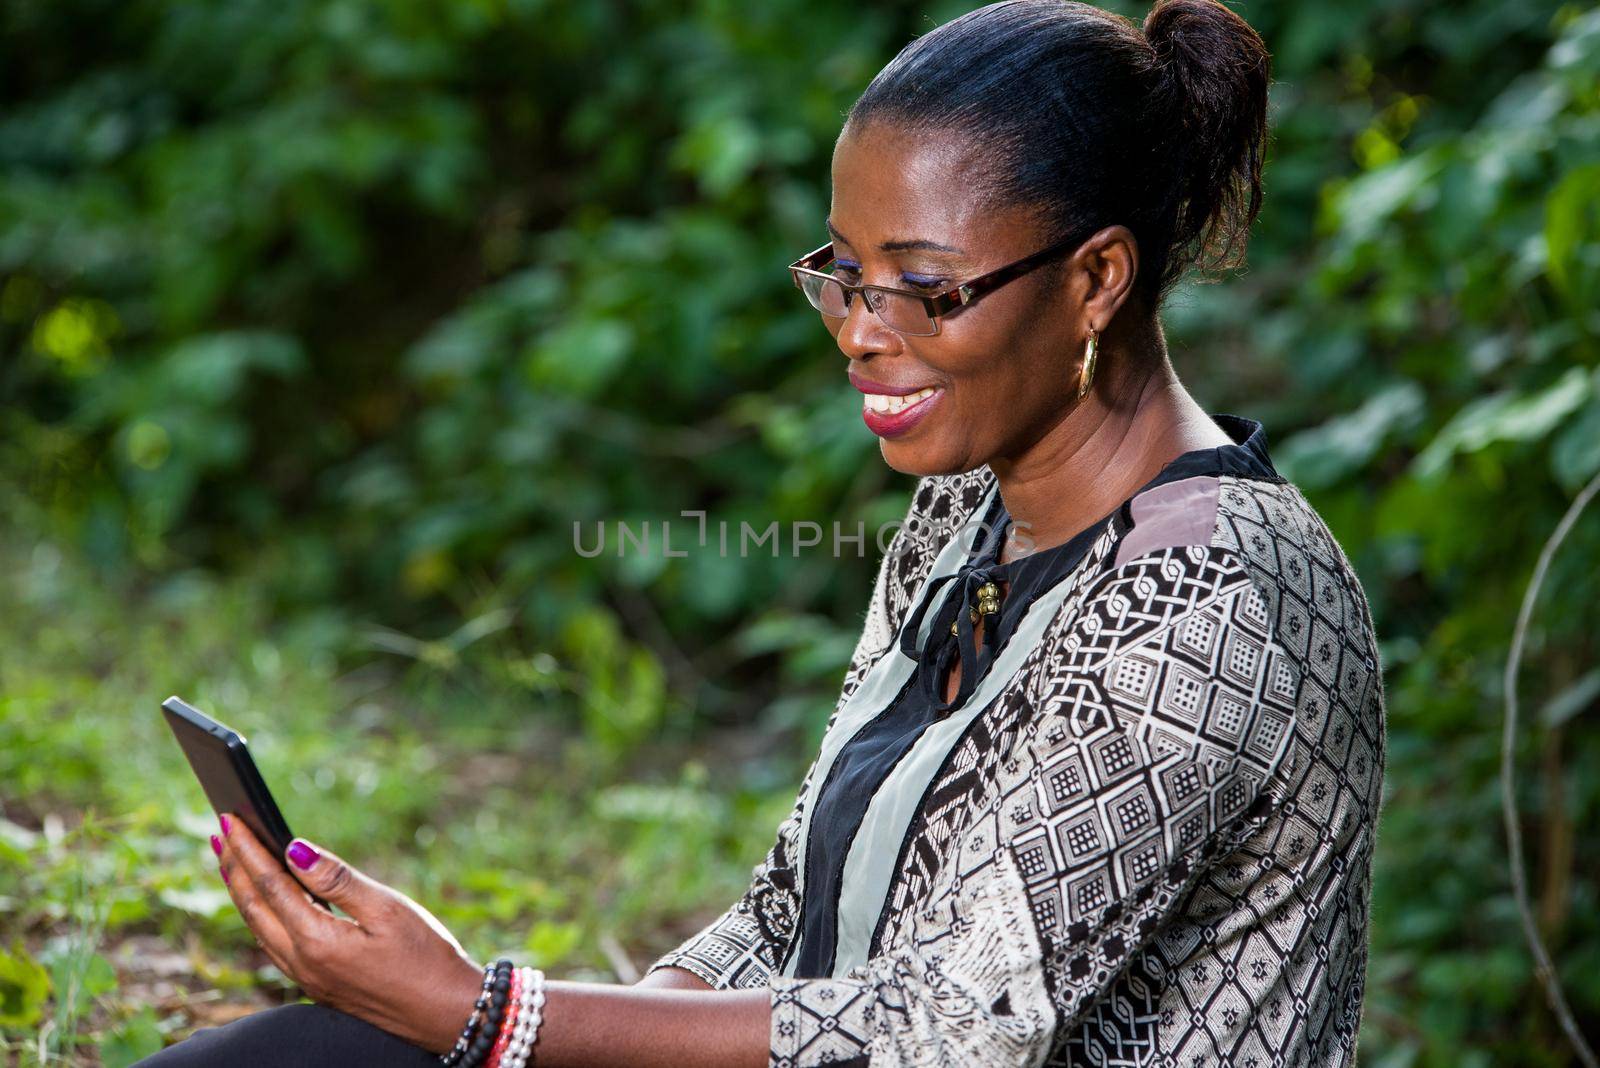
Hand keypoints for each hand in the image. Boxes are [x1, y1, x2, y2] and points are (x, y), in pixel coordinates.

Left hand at [211, 814, 483, 1053]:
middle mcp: (303, 963)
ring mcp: (308, 978)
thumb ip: (337, 880)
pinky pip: (275, 944)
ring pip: (260, 928)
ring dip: (243, 892)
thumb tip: (294, 850)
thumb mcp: (388, 909)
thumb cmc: (426, 957)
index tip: (230, 818)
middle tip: (221, 833)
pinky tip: (267, 904)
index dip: (249, 850)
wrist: (446, 1011)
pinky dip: (262, 915)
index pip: (270, 885)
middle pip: (254, 908)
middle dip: (234, 868)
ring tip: (232, 863)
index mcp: (317, 941)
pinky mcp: (319, 984)